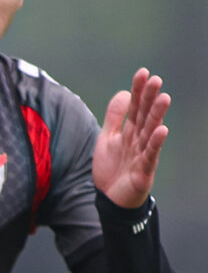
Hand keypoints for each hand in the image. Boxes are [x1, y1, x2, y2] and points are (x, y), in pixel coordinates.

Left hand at [92, 68, 170, 208]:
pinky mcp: (143, 171)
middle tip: (156, 80)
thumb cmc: (113, 168)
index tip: (142, 72)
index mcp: (129, 132)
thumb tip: (123, 92)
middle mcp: (138, 141)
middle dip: (149, 98)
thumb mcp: (108, 138)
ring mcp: (142, 155)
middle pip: (144, 116)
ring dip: (157, 115)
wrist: (110, 199)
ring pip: (150, 132)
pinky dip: (155, 143)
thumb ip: (115, 117)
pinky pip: (150, 155)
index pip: (134, 107)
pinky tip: (162, 130)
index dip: (138, 90)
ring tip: (164, 98)